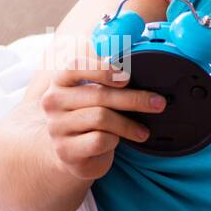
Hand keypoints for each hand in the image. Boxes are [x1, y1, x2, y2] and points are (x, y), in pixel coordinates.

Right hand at [38, 50, 165, 180]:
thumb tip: (135, 58)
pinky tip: (117, 141)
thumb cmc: (86, 116)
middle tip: (157, 103)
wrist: (69, 152)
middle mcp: (53, 102)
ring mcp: (57, 127)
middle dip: (133, 99)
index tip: (127, 77)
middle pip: (98, 95)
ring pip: (101, 118)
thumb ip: (105, 76)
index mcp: (60, 81)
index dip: (103, 70)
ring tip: (143, 131)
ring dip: (128, 124)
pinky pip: (99, 140)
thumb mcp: (91, 93)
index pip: (76, 66)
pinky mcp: (66, 150)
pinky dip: (114, 141)